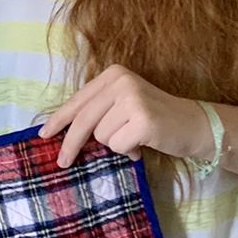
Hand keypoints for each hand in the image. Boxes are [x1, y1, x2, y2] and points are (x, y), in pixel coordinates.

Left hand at [39, 65, 209, 169]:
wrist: (195, 124)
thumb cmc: (155, 118)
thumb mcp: (123, 105)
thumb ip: (98, 113)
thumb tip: (63, 133)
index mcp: (114, 74)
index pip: (78, 100)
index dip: (59, 120)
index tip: (43, 134)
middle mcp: (121, 82)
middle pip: (84, 119)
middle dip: (71, 144)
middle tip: (62, 163)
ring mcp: (133, 99)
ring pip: (101, 136)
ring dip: (115, 144)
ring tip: (135, 138)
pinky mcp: (143, 120)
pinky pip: (117, 146)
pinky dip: (128, 151)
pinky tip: (143, 144)